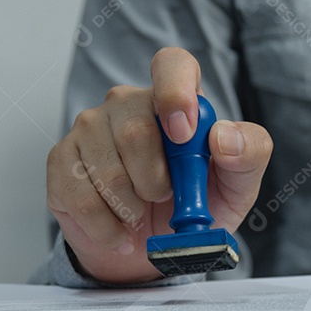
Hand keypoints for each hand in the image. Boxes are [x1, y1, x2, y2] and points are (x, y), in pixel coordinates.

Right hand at [46, 47, 272, 283]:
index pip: (171, 64)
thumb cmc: (199, 203)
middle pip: (135, 130)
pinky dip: (106, 226)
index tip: (183, 134)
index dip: (175, 92)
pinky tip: (119, 232)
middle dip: (156, 180)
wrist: (156, 246)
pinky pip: (79, 195)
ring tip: (141, 215)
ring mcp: (90, 128)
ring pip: (105, 168)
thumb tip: (222, 135)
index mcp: (176, 97)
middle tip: (165, 197)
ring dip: (131, 207)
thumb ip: (249, 153)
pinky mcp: (62, 161)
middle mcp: (128, 103)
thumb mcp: (239, 184)